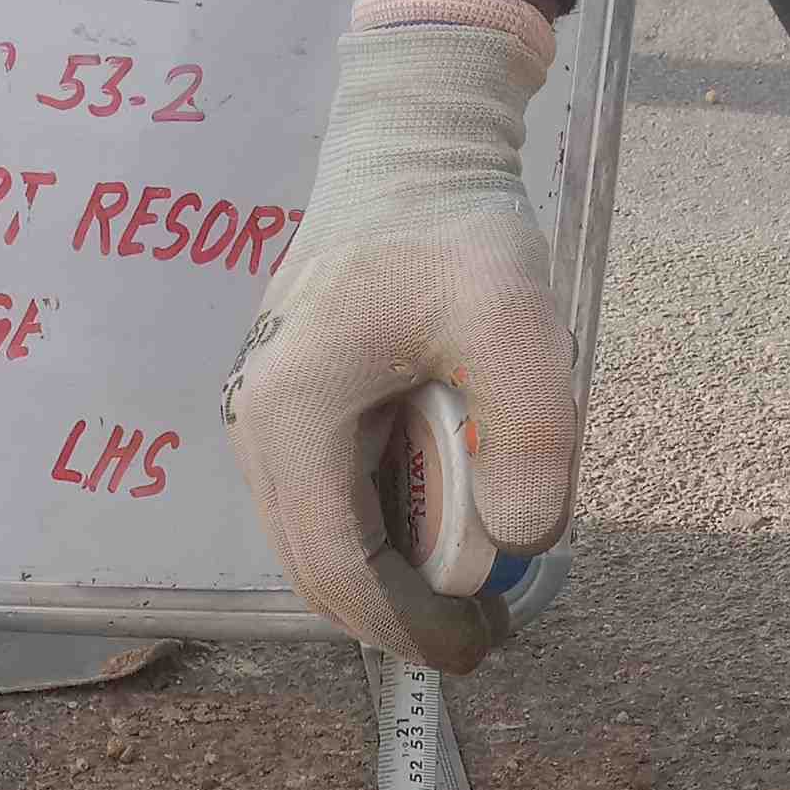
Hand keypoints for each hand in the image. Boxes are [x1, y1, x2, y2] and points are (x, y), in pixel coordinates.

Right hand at [223, 0, 575, 671]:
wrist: (409, 141)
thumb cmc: (454, 222)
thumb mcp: (515, 319)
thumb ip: (531, 433)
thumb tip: (521, 542)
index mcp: (293, 414)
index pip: (335, 568)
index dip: (406, 627)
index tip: (479, 647)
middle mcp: (258, 426)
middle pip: (318, 570)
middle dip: (400, 615)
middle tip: (487, 629)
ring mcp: (266, 421)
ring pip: (322, 543)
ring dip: (393, 576)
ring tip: (476, 581)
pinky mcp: (290, 412)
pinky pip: (331, 502)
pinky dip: (386, 531)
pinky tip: (448, 520)